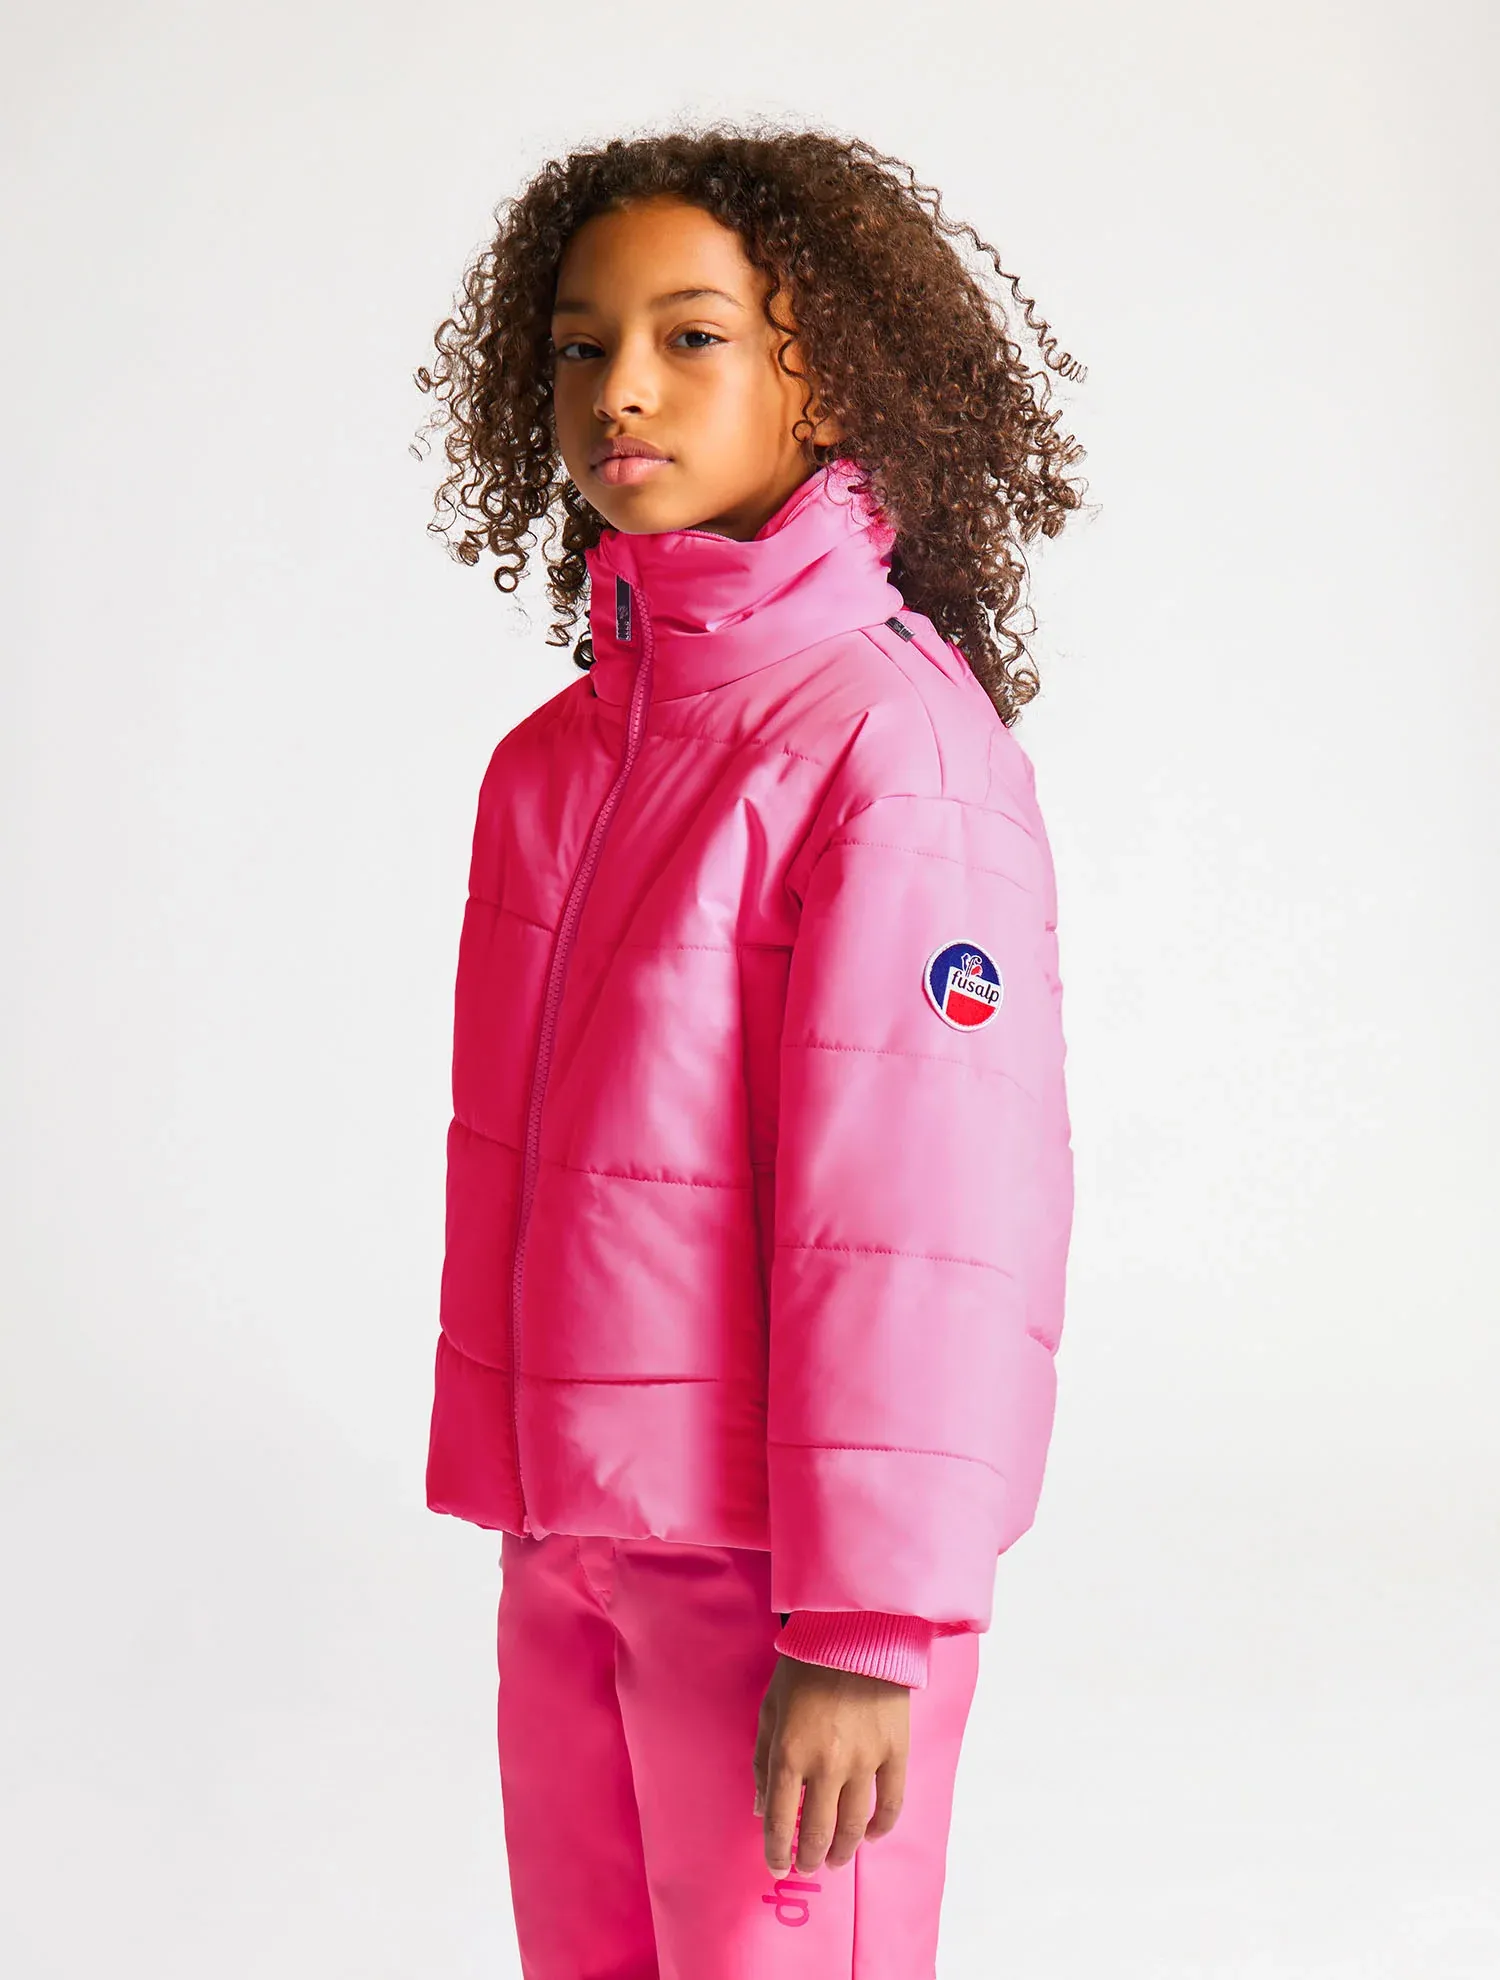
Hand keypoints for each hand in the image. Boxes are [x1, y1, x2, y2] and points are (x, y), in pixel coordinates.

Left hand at [752, 1651, 909, 1874]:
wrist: (854, 1632)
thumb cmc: (804, 1667)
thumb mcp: (769, 1709)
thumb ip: (762, 1761)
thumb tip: (761, 1808)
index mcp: (789, 1752)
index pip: (779, 1820)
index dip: (776, 1852)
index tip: (777, 1866)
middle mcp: (826, 1763)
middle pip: (817, 1831)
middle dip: (809, 1857)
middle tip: (808, 1866)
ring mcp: (864, 1760)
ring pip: (854, 1825)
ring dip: (843, 1850)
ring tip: (836, 1859)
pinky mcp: (894, 1751)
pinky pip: (891, 1803)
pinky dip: (882, 1827)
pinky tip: (872, 1836)